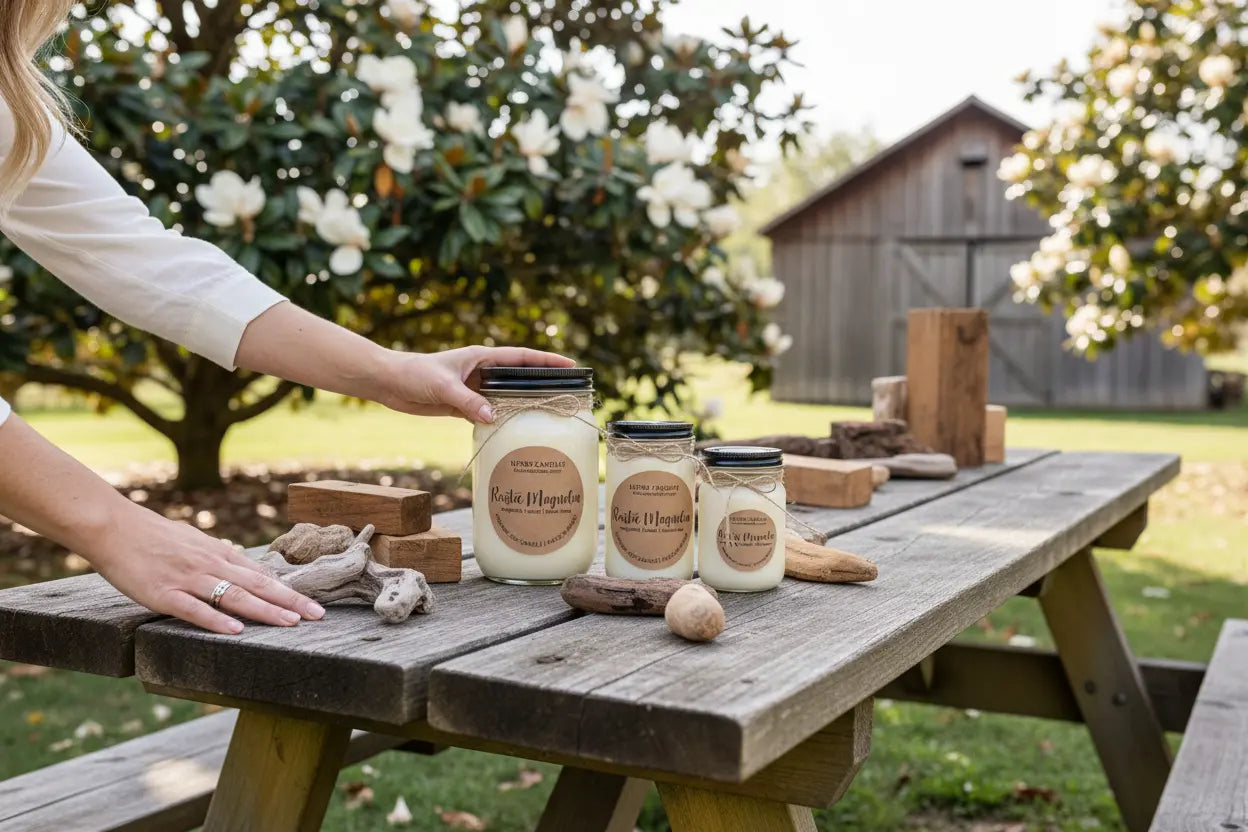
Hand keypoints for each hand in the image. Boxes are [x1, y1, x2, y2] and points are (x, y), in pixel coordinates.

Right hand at [91, 503, 325, 633]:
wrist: (113, 526)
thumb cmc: (153, 536)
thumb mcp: (194, 541)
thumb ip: (217, 556)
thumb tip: (240, 566)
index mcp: (218, 553)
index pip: (262, 575)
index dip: (289, 591)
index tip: (314, 605)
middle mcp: (210, 564)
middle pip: (257, 585)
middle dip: (289, 602)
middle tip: (317, 616)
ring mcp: (188, 579)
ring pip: (233, 596)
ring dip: (265, 611)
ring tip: (290, 624)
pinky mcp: (163, 593)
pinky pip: (194, 609)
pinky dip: (215, 620)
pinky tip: (236, 630)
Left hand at [375, 346, 574, 422]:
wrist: (389, 382)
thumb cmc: (414, 373)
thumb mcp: (443, 386)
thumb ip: (468, 401)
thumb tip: (493, 417)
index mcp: (482, 358)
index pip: (521, 358)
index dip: (546, 360)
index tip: (570, 365)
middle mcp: (482, 373)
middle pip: (519, 378)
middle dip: (541, 384)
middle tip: (566, 394)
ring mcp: (474, 390)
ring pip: (506, 398)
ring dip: (522, 406)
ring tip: (545, 417)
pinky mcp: (464, 406)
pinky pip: (489, 414)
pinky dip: (500, 422)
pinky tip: (513, 432)